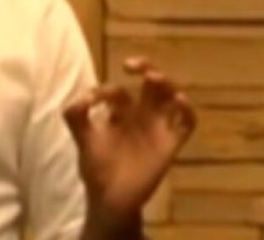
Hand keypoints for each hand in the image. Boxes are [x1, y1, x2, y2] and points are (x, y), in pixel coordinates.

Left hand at [63, 57, 196, 235]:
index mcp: (120, 113)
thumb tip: (82, 97)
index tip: (92, 100)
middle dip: (145, 68)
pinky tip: (179, 101)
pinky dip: (187, 111)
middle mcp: (142, 116)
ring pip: (171, 97)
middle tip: (131, 65)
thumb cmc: (97, 168)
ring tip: (153, 77)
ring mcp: (158, 128)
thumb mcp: (83, 139)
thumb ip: (76, 117)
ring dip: (166, 83)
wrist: (110, 198)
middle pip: (151, 84)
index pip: (118, 91)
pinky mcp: (171, 144)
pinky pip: (186, 124)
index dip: (106, 91)